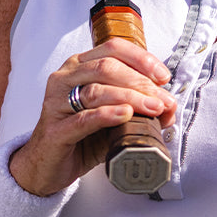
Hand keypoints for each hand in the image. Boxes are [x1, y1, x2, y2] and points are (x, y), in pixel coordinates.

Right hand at [9, 39, 175, 195]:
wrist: (47, 167)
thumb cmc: (80, 137)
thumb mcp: (112, 118)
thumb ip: (137, 109)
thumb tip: (170, 108)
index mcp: (80, 66)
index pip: (113, 48)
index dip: (141, 58)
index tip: (163, 76)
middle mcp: (65, 78)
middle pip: (107, 67)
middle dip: (141, 82)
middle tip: (163, 100)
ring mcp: (56, 103)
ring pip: (97, 90)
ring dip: (131, 98)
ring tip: (153, 109)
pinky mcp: (55, 130)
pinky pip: (83, 118)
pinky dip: (108, 115)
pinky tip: (125, 115)